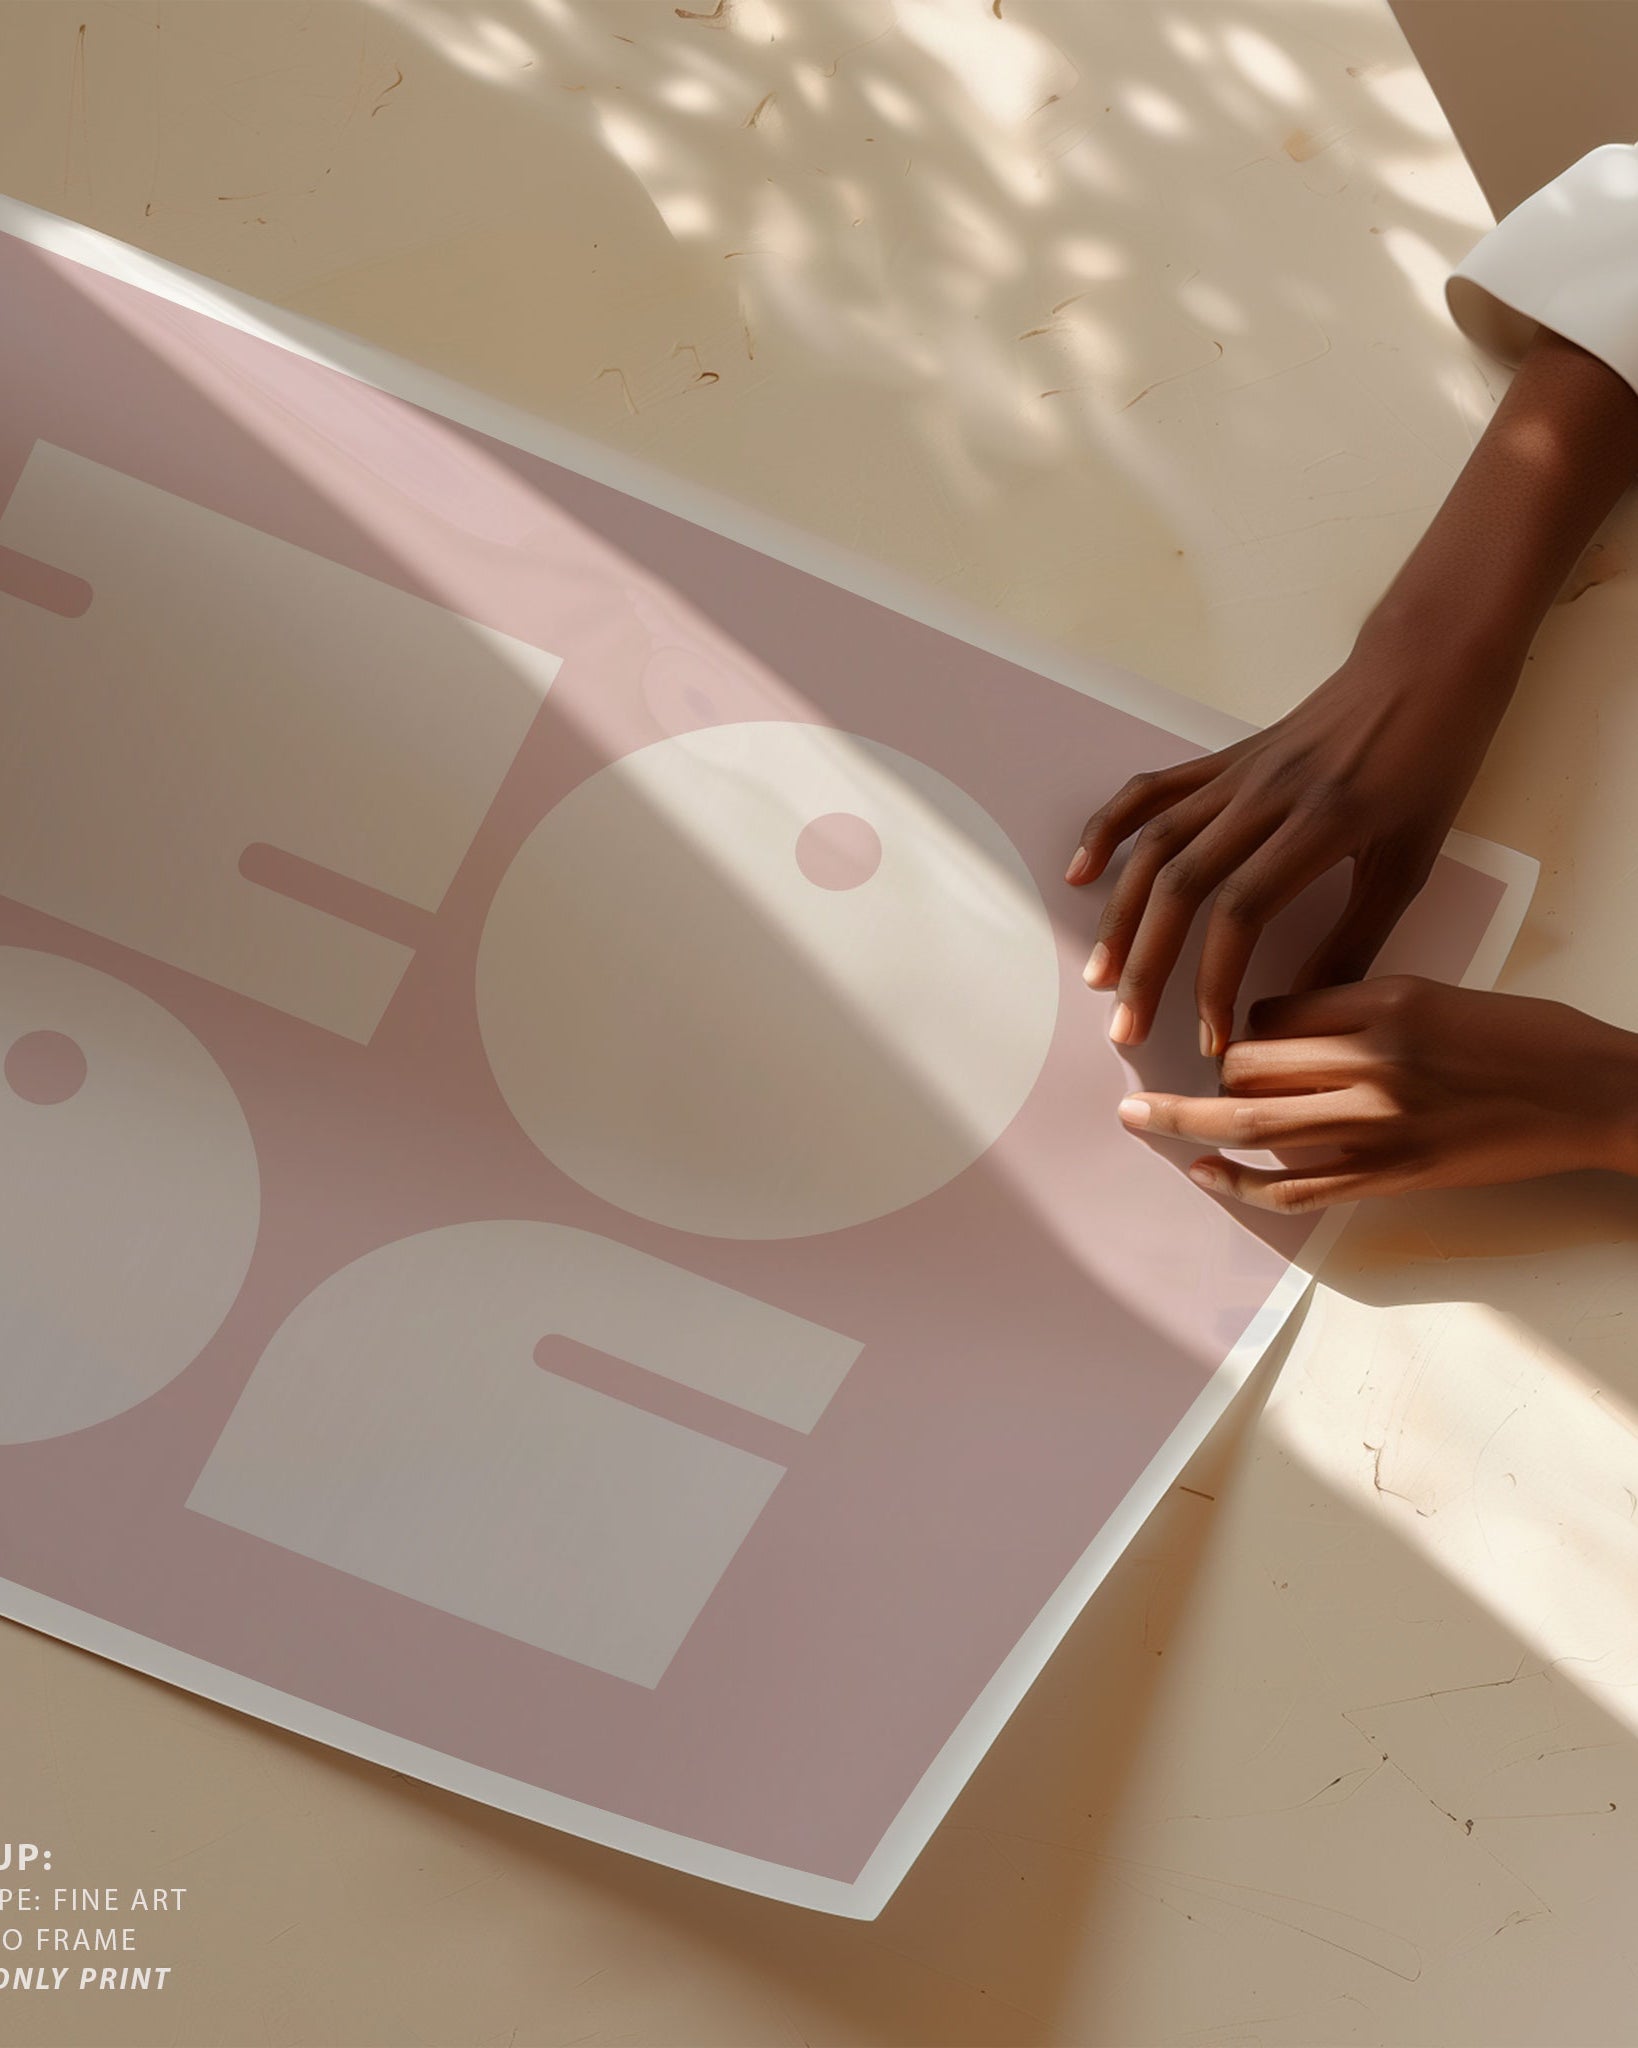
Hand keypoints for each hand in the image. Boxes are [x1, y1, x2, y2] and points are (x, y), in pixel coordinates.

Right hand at [1064, 634, 1514, 1054]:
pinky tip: (1081, 873)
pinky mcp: (1224, 759)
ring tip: (1101, 975)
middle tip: (1128, 1027)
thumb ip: (1356, 938)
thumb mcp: (1410, 860)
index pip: (1242, 911)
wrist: (1423, 666)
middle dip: (1148, 965)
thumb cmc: (1431, 764)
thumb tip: (1303, 1007)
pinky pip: (1152, 793)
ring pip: (1156, 846)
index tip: (1213, 1039)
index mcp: (1321, 822)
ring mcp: (1237, 773)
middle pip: (1182, 885)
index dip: (1216, 981)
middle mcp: (1266, 795)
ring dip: (1120, 916)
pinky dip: (1109, 830)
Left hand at [1115, 977, 1637, 1210]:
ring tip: (1139, 1117)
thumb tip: (1279, 1031)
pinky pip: (1296, 1186)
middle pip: (1248, 1062)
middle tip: (1177, 1078)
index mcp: (1384, 1001)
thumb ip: (1356, 1009)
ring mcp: (1379, 1124)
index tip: (1235, 1036)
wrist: (1591, 1095)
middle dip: (1211, 1073)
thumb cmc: (1522, 1037)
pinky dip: (1240, 1181)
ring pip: (1255, 1122)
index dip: (1243, 1024)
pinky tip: (1204, 1172)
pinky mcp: (1392, 1176)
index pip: (1273, 1009)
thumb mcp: (1434, 994)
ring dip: (1188, 1121)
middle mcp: (1373, 1060)